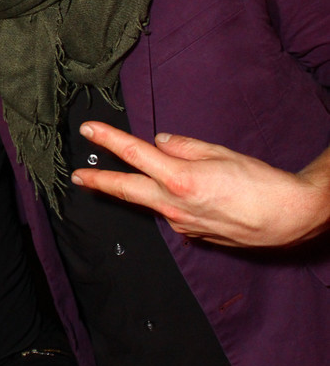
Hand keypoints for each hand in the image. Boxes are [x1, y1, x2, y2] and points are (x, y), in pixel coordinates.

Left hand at [71, 122, 329, 247]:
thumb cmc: (261, 183)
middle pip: (127, 190)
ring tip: (136, 177)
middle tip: (78, 177)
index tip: (89, 131)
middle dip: (100, 182)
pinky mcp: (192, 234)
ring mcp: (181, 223)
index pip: (135, 154)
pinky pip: (173, 212)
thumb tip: (160, 142)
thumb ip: (185, 147)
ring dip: (141, 189)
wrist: (288, 218)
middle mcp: (174, 205)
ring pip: (152, 201)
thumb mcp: (221, 153)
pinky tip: (191, 196)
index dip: (109, 140)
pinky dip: (173, 200)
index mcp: (180, 179)